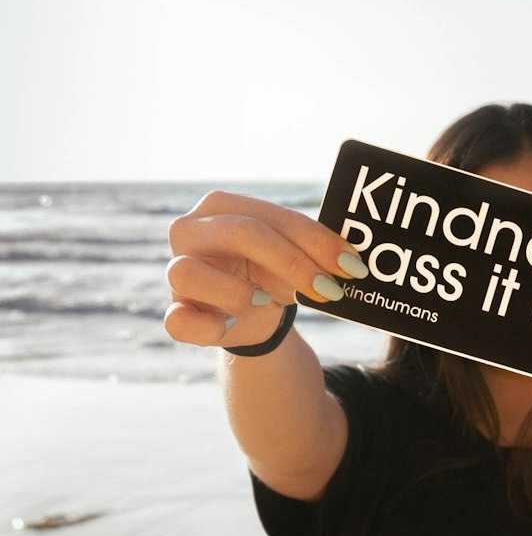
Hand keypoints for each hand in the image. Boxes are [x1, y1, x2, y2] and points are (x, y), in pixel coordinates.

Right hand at [164, 191, 366, 348]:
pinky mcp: (176, 311)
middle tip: (331, 289)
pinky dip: (211, 328)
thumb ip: (316, 251)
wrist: (249, 315)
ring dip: (241, 292)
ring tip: (267, 302)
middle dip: (294, 263)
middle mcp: (190, 232)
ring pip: (191, 272)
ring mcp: (176, 272)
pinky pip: (178, 321)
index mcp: (220, 207)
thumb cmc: (269, 273)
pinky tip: (233, 325)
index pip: (271, 216)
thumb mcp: (293, 256)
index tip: (351, 266)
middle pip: (242, 233)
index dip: (315, 240)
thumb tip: (352, 262)